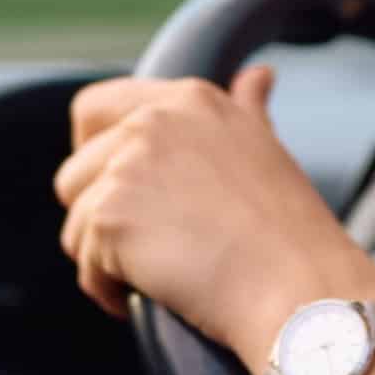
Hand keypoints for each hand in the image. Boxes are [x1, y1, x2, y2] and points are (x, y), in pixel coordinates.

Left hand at [54, 67, 374, 359]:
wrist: (299, 288)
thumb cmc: (291, 233)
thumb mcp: (265, 149)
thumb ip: (246, 108)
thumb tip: (257, 76)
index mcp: (189, 99)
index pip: (94, 109)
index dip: (94, 156)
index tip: (123, 194)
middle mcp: (152, 121)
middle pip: (75, 173)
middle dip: (101, 218)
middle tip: (150, 247)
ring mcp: (126, 167)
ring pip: (75, 223)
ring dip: (106, 258)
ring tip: (159, 276)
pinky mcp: (109, 217)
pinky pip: (85, 265)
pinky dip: (110, 291)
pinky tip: (152, 297)